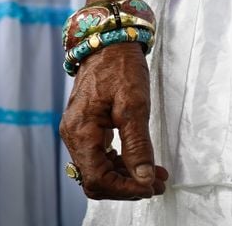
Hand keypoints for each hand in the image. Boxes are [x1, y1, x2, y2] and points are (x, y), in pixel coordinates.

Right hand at [59, 43, 167, 199]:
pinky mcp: (87, 127)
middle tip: (158, 184)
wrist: (109, 42)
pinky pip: (100, 156)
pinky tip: (141, 162)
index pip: (97, 179)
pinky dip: (121, 163)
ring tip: (156, 175)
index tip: (150, 186)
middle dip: (127, 186)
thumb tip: (142, 177)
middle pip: (96, 179)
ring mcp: (78, 132)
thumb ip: (137, 144)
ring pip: (99, 169)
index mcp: (81, 131)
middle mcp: (74, 135)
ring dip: (127, 177)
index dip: (125, 189)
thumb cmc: (121, 68)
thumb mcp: (135, 105)